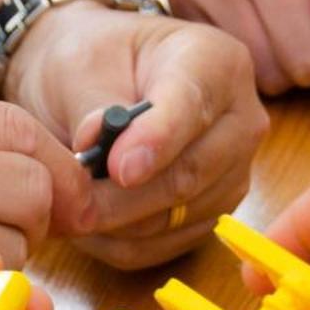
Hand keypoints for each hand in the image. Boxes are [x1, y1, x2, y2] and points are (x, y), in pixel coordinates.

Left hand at [3, 4, 267, 267]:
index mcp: (217, 63)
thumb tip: (101, 151)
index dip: (157, 141)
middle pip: (191, 173)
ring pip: (176, 217)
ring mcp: (231, 174)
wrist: (92, 84)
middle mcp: (240, 121)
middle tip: (74, 202)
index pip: (194, 106)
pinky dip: (117, 243)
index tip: (118, 168)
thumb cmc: (91, 62)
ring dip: (116, 223)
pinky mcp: (210, 216)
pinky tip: (86, 223)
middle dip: (126, 196)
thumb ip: (95, 107)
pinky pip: (162, 247)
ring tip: (70, 205)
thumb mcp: (81, 67)